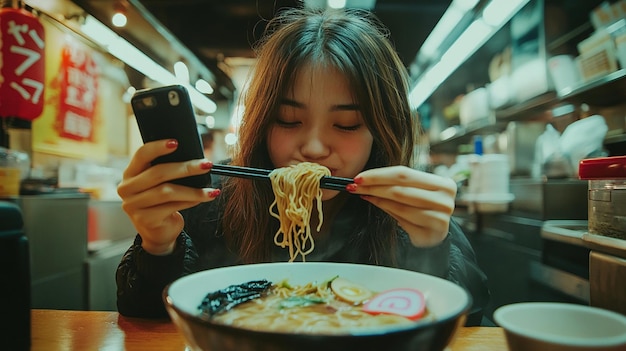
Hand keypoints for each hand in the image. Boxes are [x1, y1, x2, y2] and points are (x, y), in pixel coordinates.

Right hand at [116, 139, 219, 254]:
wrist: (158, 232)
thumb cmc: (162, 203)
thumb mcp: (160, 184)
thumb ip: (168, 171)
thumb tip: (195, 158)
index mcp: (130, 173)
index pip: (141, 155)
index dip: (158, 147)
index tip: (176, 142)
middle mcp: (127, 188)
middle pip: (158, 173)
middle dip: (186, 168)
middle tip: (206, 164)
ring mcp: (133, 205)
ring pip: (167, 192)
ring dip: (193, 190)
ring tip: (211, 190)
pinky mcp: (145, 220)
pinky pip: (172, 207)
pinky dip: (190, 201)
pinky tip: (202, 198)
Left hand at [347, 166, 456, 246]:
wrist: (437, 233)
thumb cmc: (423, 207)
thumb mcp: (415, 191)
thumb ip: (397, 183)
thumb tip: (364, 178)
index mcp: (444, 184)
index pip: (404, 174)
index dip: (379, 175)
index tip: (359, 177)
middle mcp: (445, 201)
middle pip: (400, 189)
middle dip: (373, 187)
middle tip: (354, 186)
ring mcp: (440, 220)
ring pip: (399, 205)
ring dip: (377, 199)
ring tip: (363, 195)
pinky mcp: (430, 235)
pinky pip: (401, 220)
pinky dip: (386, 211)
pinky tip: (376, 204)